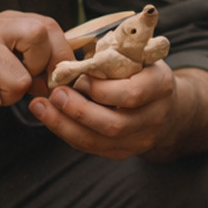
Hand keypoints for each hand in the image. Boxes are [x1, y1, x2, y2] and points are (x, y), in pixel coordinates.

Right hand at [0, 11, 72, 118]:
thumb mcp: (0, 53)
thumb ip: (30, 59)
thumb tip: (64, 79)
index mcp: (8, 21)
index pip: (51, 29)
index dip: (60, 59)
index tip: (52, 80)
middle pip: (40, 46)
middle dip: (33, 75)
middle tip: (12, 84)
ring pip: (18, 83)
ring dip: (3, 98)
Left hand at [29, 60, 177, 158]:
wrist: (166, 106)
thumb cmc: (142, 71)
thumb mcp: (136, 54)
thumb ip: (112, 54)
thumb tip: (73, 57)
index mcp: (160, 85)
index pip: (132, 94)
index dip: (101, 89)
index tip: (79, 77)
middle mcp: (155, 117)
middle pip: (114, 124)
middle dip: (79, 110)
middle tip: (55, 94)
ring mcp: (140, 140)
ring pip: (99, 141)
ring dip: (65, 125)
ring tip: (41, 107)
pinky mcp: (123, 152)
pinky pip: (91, 147)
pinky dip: (68, 133)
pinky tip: (50, 118)